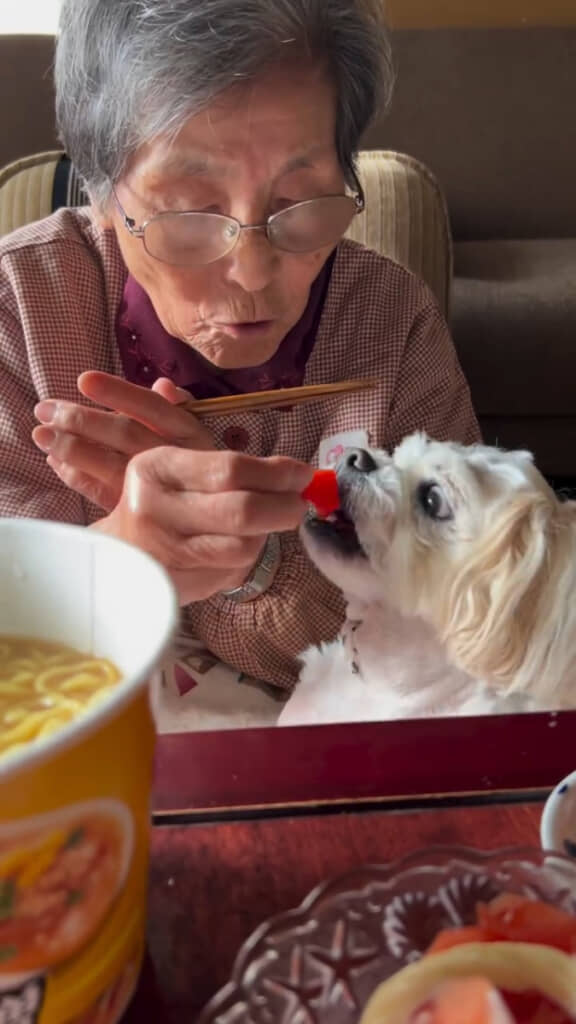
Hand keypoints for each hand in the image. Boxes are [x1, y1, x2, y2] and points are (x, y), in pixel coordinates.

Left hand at [33, 371, 213, 510]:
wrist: (220, 518)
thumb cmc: (202, 468)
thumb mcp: (199, 434)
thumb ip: (180, 407)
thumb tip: (163, 385)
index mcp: (189, 434)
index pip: (152, 407)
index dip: (118, 392)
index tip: (83, 380)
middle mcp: (174, 460)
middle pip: (125, 434)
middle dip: (82, 420)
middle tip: (45, 409)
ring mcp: (156, 490)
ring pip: (109, 465)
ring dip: (72, 449)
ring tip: (41, 435)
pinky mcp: (140, 514)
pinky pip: (102, 494)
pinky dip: (77, 478)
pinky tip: (55, 463)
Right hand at [95, 447, 312, 603]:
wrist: (117, 552)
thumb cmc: (161, 503)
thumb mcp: (180, 470)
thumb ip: (231, 466)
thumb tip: (295, 473)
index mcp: (157, 468)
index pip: (230, 468)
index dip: (276, 473)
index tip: (303, 474)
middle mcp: (155, 508)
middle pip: (241, 511)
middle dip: (283, 508)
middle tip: (298, 505)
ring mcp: (165, 551)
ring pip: (242, 547)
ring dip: (265, 537)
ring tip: (265, 526)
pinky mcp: (175, 583)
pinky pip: (231, 572)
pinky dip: (246, 559)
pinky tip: (239, 548)